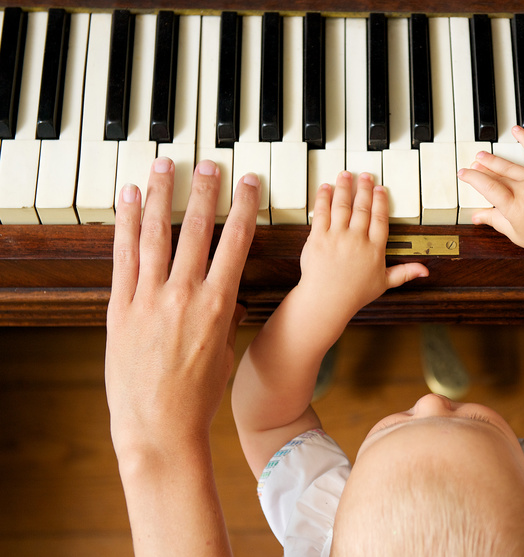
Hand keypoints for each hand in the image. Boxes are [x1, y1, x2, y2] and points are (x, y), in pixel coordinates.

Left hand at [106, 158, 260, 455]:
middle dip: (204, 191)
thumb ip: (226, 319)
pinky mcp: (120, 308)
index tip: (247, 183)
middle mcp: (184, 295)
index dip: (243, 208)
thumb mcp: (224, 352)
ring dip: (160, 195)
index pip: (235, 243)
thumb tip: (231, 301)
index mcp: (219, 305)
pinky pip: (122, 257)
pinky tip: (127, 200)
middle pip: (196, 229)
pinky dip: (123, 224)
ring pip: (155, 234)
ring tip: (164, 166)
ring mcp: (148, 299)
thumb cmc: (197, 396)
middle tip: (208, 163)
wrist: (159, 426)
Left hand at [296, 171, 427, 321]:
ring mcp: (337, 237)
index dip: (381, 200)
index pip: (380, 218)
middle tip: (365, 176)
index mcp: (374, 248)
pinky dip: (324, 198)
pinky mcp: (318, 238)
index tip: (380, 189)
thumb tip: (424, 271)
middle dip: (364, 188)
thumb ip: (404, 272)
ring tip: (346, 175)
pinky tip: (326, 188)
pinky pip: (321, 212)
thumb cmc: (354, 294)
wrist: (326, 300)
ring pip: (342, 205)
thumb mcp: (384, 283)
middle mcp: (357, 239)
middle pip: (362, 207)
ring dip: (344, 187)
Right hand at [457, 125, 523, 261]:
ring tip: (483, 155)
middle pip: (497, 175)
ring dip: (494, 160)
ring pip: (511, 165)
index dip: (472, 178)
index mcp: (514, 208)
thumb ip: (494, 220)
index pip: (487, 187)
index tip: (464, 173)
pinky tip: (516, 131)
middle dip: (482, 169)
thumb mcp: (515, 233)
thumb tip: (476, 216)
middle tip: (473, 165)